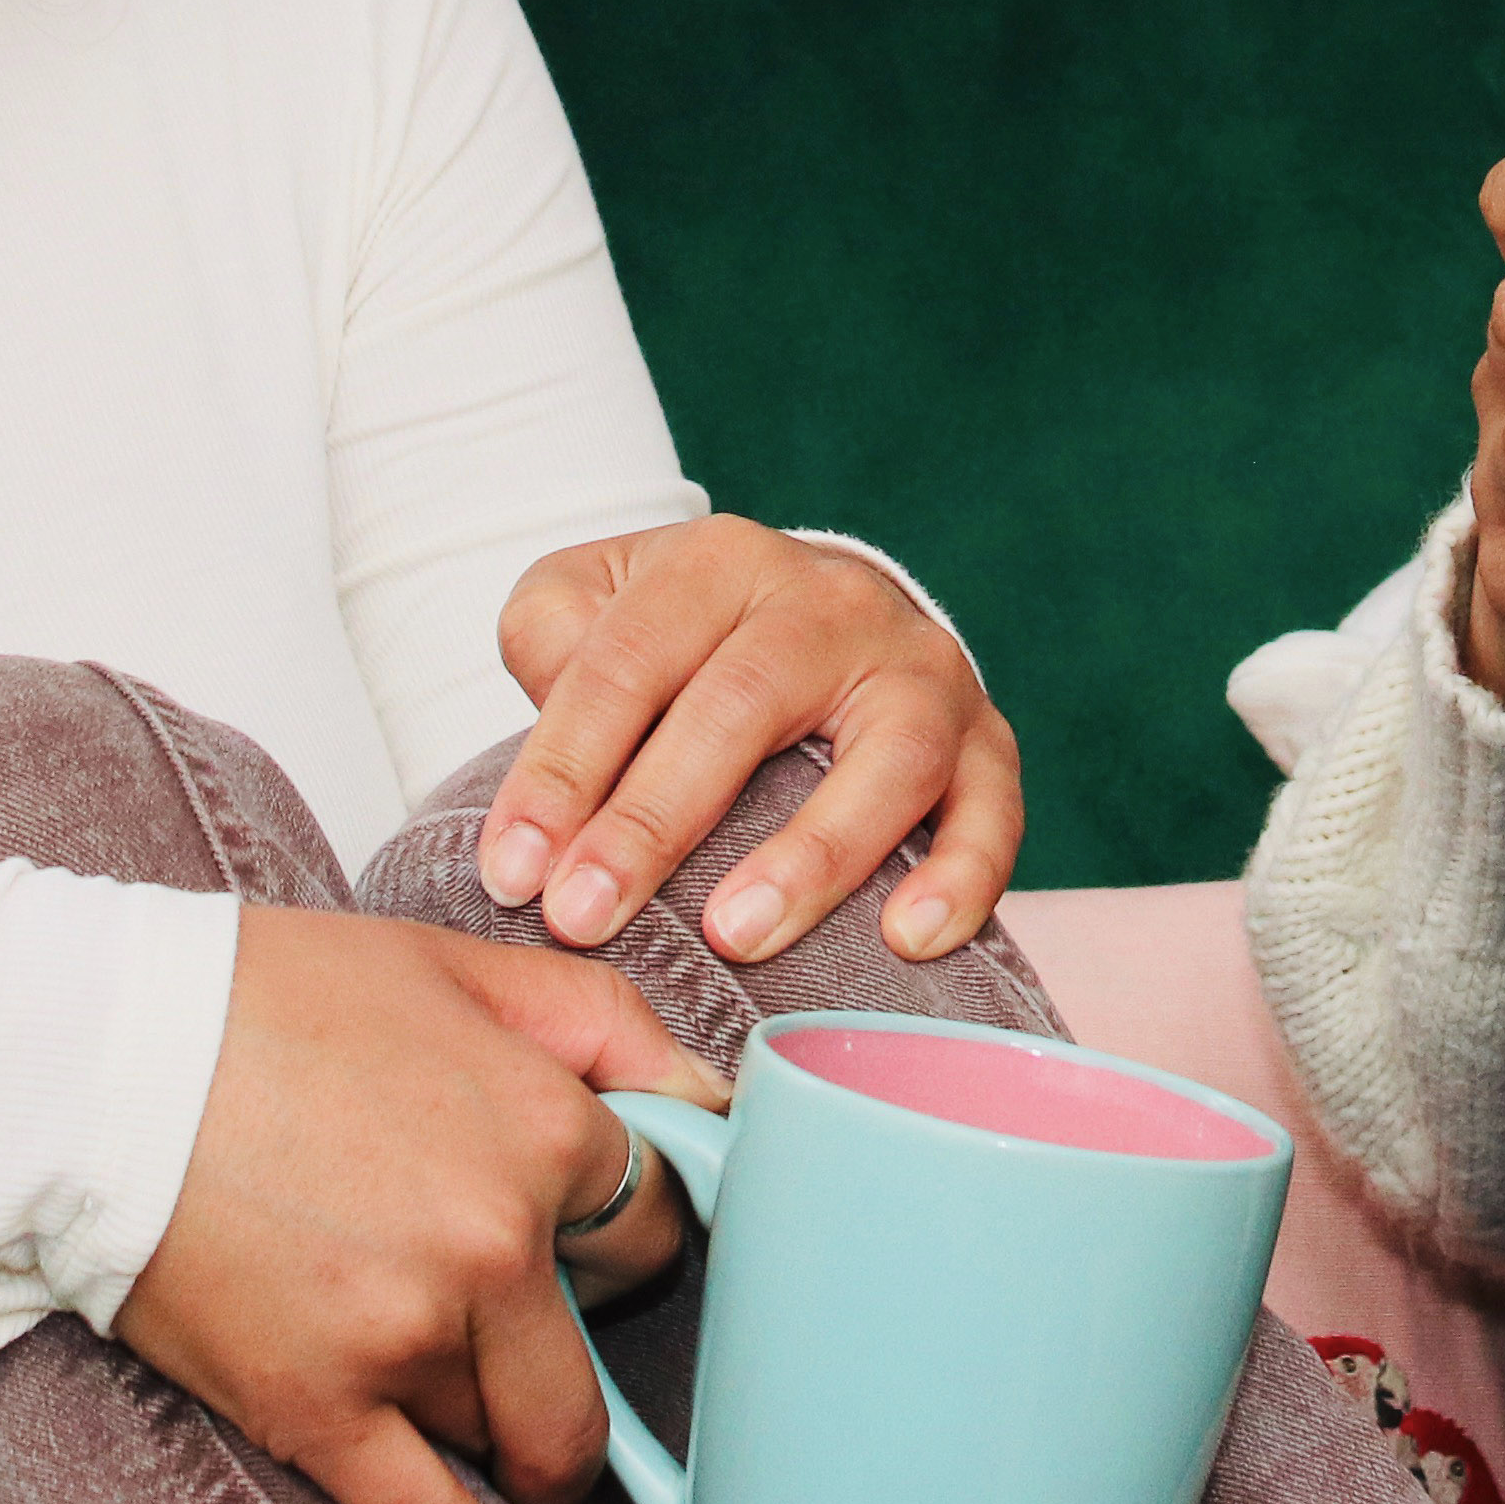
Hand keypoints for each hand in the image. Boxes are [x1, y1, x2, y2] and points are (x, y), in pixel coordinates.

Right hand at [119, 908, 721, 1503]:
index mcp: (543, 1128)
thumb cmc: (267, 999)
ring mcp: (410, 1339)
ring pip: (512, 1427)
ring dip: (491, 1409)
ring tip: (428, 1356)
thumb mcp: (463, 963)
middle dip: (573, 1341)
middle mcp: (497, 1244)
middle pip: (597, 1353)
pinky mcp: (321, 1411)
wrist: (92, 1061)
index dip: (622, 1229)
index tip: (592, 1235)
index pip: (655, 1223)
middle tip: (519, 1310)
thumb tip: (712, 1096)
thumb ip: (607, 1022)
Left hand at [470, 514, 1019, 965]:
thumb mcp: (595, 602)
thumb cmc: (685, 640)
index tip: (511, 876)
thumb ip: (550, 644)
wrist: (819, 616)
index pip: (628, 661)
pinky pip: (993, 808)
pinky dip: (963, 875)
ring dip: (811, 855)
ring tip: (736, 937)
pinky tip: (909, 940)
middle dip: (653, 822)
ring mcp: (920, 669)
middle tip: (585, 918)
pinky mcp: (986, 738)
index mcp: (719, 562)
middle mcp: (830, 602)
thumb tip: (546, 765)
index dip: (561, 771)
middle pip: (742, 705)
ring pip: (885, 757)